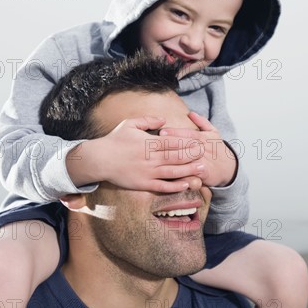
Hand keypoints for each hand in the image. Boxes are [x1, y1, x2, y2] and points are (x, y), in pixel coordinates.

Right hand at [67, 116, 205, 192]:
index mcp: (148, 143)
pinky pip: (162, 186)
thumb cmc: (115, 140)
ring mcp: (148, 173)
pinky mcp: (143, 184)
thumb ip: (148, 120)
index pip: (173, 143)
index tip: (200, 142)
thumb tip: (164, 120)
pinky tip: (186, 184)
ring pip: (172, 172)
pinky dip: (175, 186)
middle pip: (176, 157)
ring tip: (202, 169)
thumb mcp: (130, 124)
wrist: (100, 159)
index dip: (188, 143)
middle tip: (207, 154)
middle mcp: (150, 158)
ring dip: (189, 171)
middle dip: (192, 155)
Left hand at [159, 112, 237, 186]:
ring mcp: (203, 160)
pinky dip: (181, 172)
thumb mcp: (213, 133)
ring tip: (160, 156)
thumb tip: (191, 113)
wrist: (229, 168)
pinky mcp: (204, 173)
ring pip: (187, 158)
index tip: (161, 132)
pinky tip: (169, 171)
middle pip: (185, 145)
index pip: (187, 134)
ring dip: (173, 157)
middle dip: (171, 143)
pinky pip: (191, 172)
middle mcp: (203, 148)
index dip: (175, 132)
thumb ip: (202, 122)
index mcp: (203, 137)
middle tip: (156, 143)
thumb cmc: (217, 149)